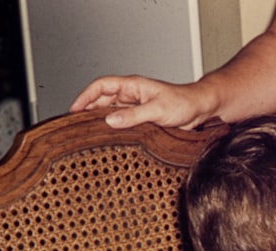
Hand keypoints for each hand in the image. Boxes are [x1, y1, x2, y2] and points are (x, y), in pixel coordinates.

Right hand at [69, 75, 216, 129]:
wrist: (200, 109)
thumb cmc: (184, 103)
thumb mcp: (157, 110)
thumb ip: (134, 116)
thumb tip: (110, 120)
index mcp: (133, 86)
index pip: (101, 86)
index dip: (85, 96)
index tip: (74, 109)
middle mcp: (132, 95)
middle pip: (102, 100)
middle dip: (89, 110)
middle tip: (77, 126)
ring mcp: (136, 107)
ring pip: (112, 112)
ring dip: (101, 121)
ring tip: (90, 133)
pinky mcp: (143, 119)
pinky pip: (123, 122)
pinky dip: (115, 129)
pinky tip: (110, 138)